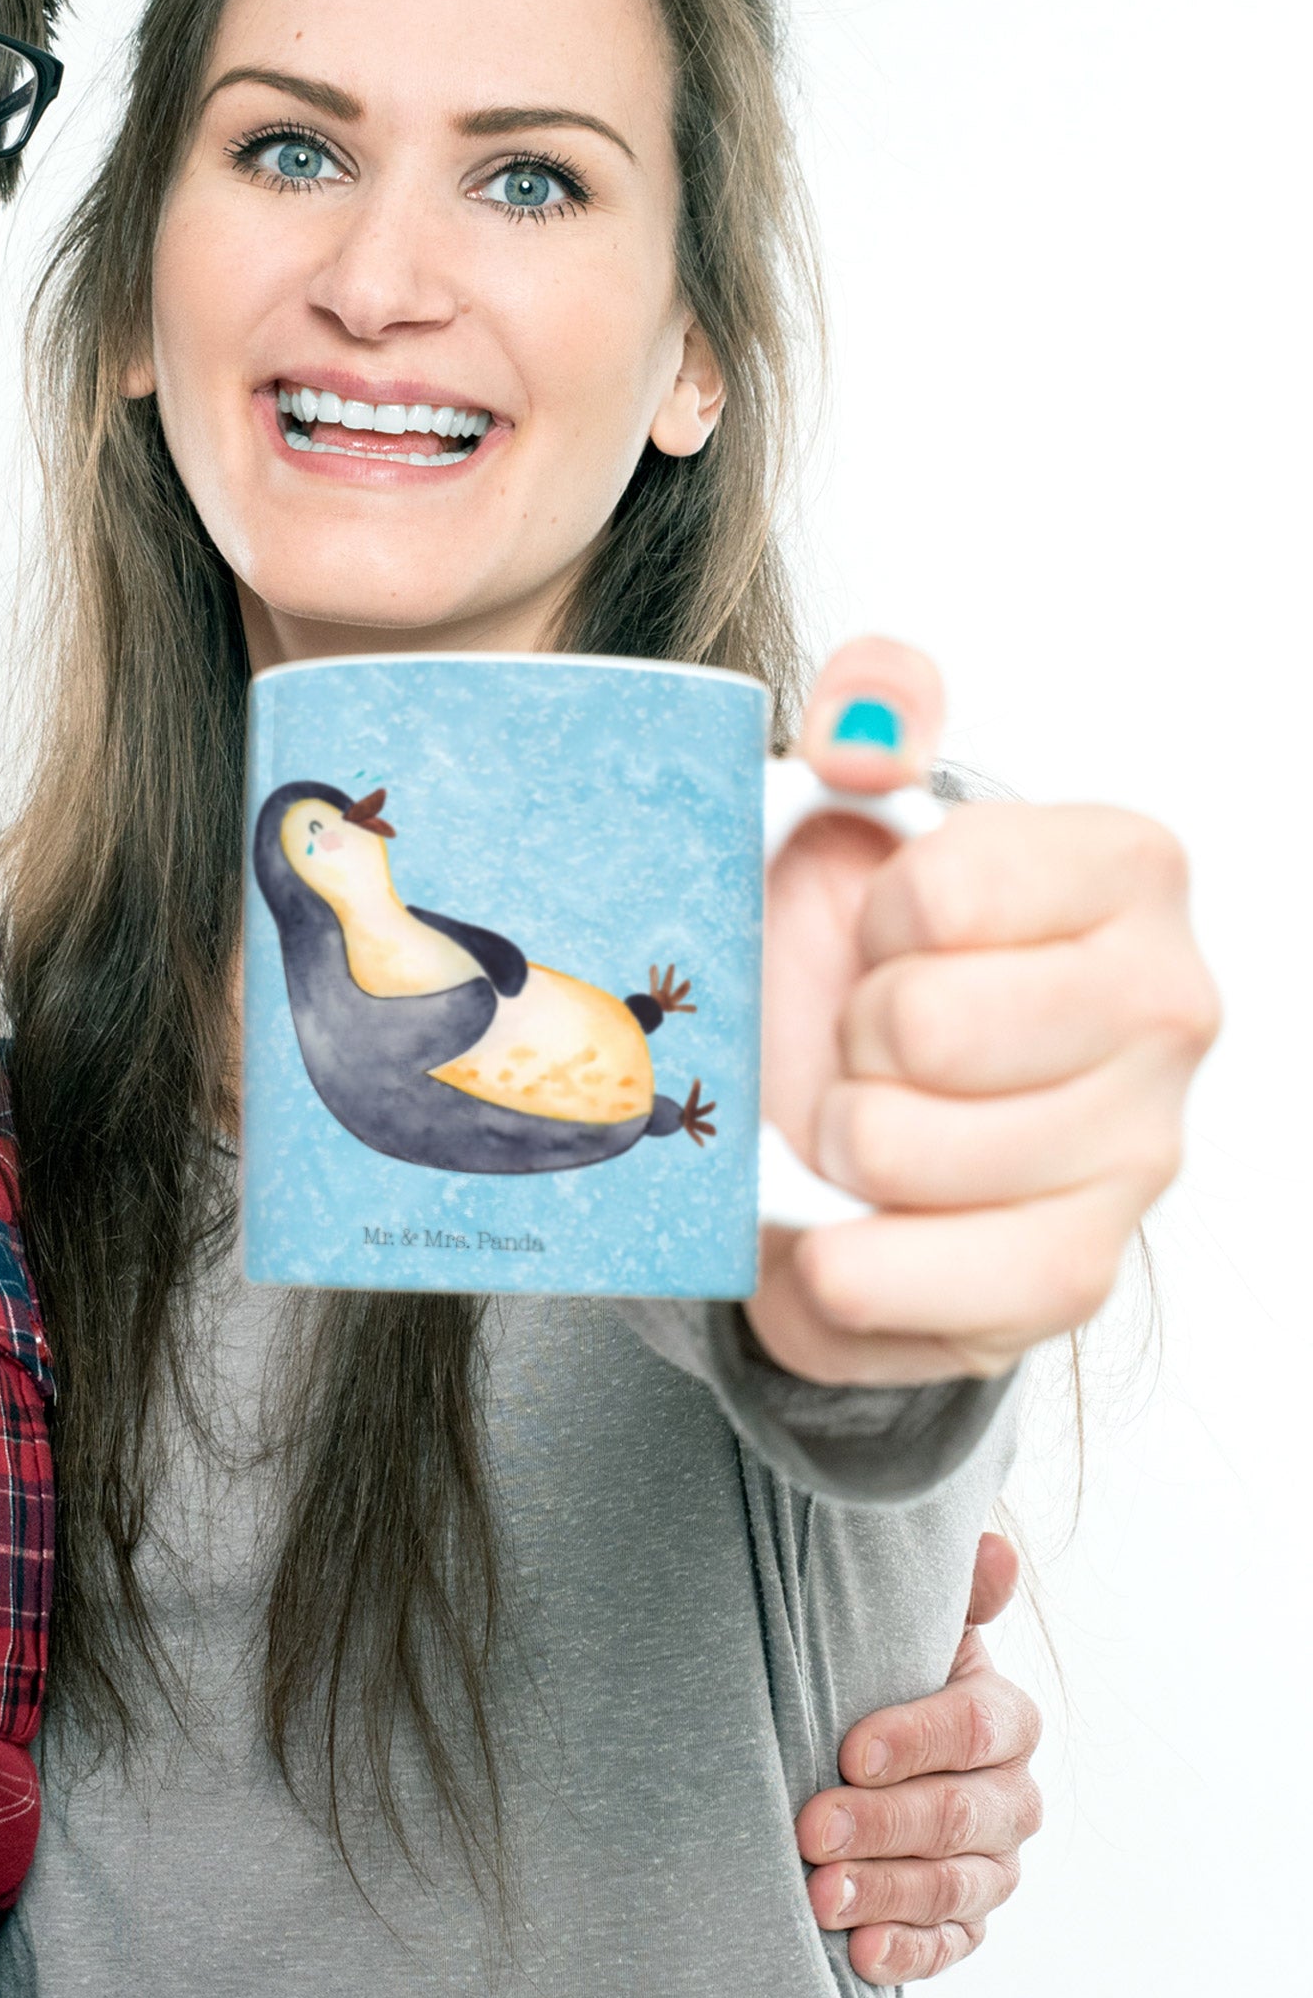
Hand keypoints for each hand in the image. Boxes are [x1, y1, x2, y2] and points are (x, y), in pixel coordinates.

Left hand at [748, 636, 1217, 1383]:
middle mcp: (1167, 1009)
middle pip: (924, 1027)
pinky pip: (930, 1283)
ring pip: (900, 1151)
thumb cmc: (856, 952)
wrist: (842, 1106)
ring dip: (831, 1140)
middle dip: (848, 1034)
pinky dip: (845, 1264)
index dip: (871, 916)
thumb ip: (872, 717)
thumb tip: (870, 714)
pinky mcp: (1075, 1274)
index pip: (944, 891)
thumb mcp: (847, 809)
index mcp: (1125, 872)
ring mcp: (1136, 1151)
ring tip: (854, 1117)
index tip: (884, 928)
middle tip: (863, 1036)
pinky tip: (839, 1227)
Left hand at [797, 1530, 1043, 1981]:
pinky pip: (951, 1945)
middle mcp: (1012, 1796)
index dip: (915, 1740)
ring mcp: (993, 1865)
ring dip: (885, 1893)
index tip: (848, 1750)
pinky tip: (860, 1954)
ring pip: (954, 1887)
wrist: (856, 1746)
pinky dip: (907, 1953)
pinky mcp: (967, 1921)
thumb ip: (949, 1593)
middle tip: (810, 1830)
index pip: (976, 1729)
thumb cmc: (874, 1672)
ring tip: (818, 1896)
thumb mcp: (902, 1627)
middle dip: (883, 1825)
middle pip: (961, 1815)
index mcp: (1003, 1717)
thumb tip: (993, 1548)